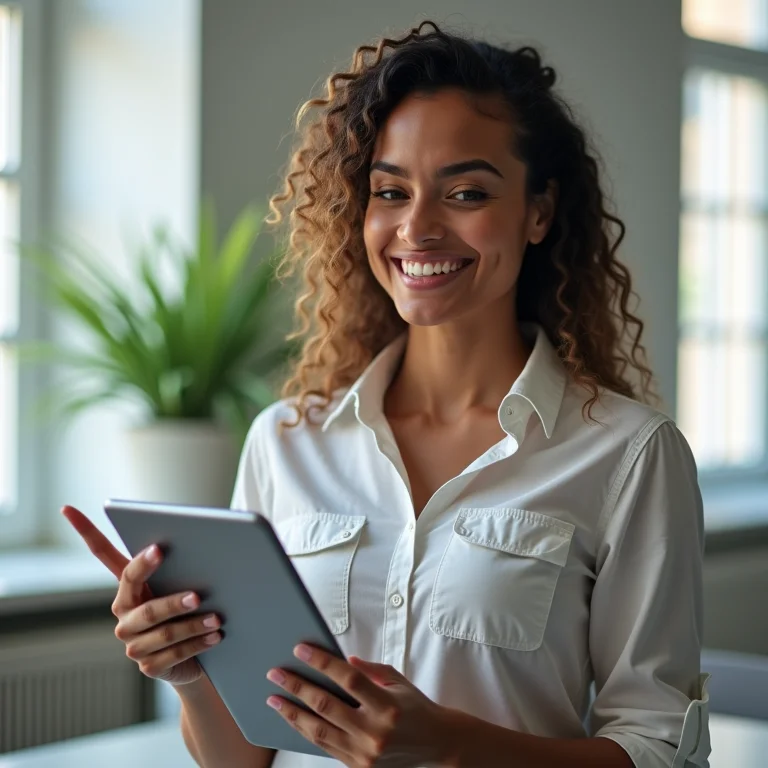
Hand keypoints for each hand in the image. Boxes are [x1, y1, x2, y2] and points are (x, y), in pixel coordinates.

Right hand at [61, 505, 221, 685]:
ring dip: (193, 626)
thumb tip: (203, 546)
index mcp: (128, 588)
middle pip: (148, 610)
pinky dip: (197, 644)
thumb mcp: (178, 585)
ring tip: (217, 619)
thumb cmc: (186, 610)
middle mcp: (125, 617)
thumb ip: (178, 566)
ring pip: (165, 634)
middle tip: (197, 597)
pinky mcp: (149, 666)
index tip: (121, 531)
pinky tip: (215, 636)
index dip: (91, 533)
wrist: (192, 656)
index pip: (104, 555)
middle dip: (173, 603)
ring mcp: (134, 645)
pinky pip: (174, 654)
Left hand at [265, 644, 451, 766]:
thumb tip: (344, 659)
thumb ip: (371, 670)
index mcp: (387, 705)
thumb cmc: (416, 708)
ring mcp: (364, 753)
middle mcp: (374, 732)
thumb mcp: (399, 681)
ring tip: (274, 699)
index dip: (322, 663)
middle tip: (275, 673)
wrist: (437, 747)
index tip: (300, 650)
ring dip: (292, 712)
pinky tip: (292, 718)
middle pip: (326, 705)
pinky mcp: (358, 767)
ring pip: (318, 730)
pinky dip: (304, 731)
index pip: (348, 679)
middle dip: (297, 686)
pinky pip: (324, 747)